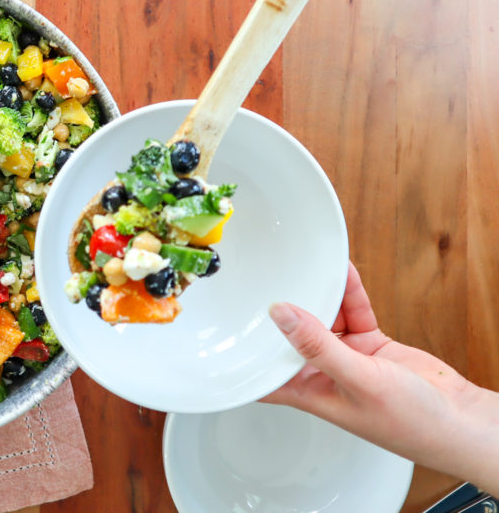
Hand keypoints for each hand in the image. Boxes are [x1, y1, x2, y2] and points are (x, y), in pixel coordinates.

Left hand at [263, 263, 498, 493]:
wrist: (459, 420)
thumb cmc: (409, 422)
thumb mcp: (357, 380)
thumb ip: (317, 345)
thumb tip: (281, 315)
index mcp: (307, 394)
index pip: (263, 375)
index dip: (245, 353)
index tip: (230, 325)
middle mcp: (321, 375)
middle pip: (292, 337)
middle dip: (285, 311)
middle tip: (273, 279)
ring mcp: (346, 358)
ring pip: (323, 319)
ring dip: (318, 297)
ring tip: (308, 268)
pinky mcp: (369, 345)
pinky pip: (352, 313)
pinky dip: (348, 294)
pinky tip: (342, 274)